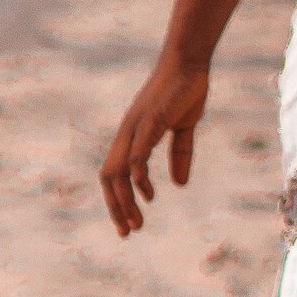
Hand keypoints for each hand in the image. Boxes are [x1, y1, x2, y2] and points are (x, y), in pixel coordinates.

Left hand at [100, 53, 209, 236]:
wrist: (189, 63)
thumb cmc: (184, 91)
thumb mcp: (184, 129)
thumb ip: (180, 155)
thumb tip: (179, 183)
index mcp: (131, 137)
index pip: (114, 174)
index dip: (117, 200)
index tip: (128, 224)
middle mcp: (126, 135)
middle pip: (108, 178)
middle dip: (115, 208)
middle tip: (128, 232)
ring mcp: (134, 128)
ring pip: (117, 171)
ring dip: (124, 200)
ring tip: (137, 223)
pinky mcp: (148, 122)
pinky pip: (136, 154)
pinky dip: (138, 177)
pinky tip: (149, 195)